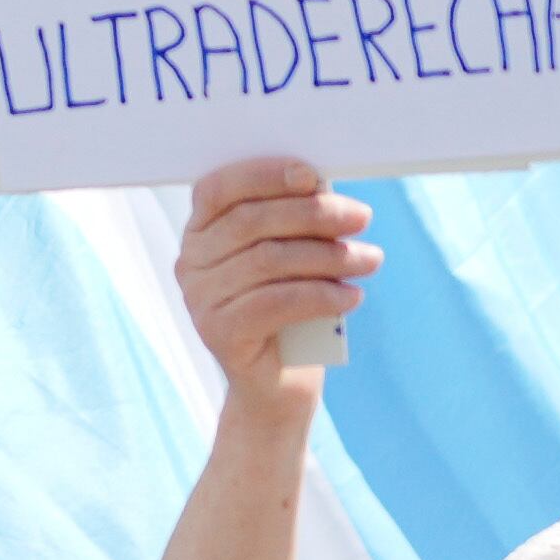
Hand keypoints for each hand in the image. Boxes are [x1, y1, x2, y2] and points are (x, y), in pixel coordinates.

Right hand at [177, 157, 377, 397]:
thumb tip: (324, 187)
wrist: (279, 384)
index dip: (264, 175)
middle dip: (313, 214)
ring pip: (268, 261)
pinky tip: (352, 296)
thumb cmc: (291, 310)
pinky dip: (321, 296)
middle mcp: (190, 261)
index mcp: (201, 231)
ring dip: (329, 256)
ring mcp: (199, 298)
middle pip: (251, 222)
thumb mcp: (292, 257)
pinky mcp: (218, 332)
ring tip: (369, 259)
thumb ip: (295, 222)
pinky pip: (275, 303)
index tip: (313, 176)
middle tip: (361, 217)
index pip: (219, 188)